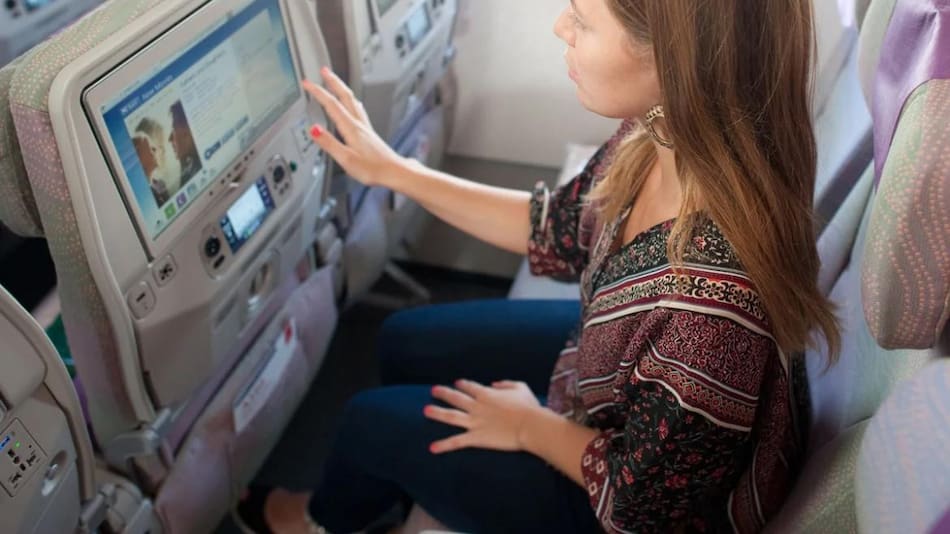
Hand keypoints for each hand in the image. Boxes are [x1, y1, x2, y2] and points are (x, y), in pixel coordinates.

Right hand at [303, 67, 409, 186]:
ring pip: (353, 100)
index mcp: (351, 128)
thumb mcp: (346, 159)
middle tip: (324, 70)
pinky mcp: (369, 132)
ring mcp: (365, 126)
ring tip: (335, 81)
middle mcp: (359, 124)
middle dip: (333, 81)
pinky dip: (352, 100)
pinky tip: (353, 103)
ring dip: (342, 88)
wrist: (393, 171)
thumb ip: (329, 143)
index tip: (307, 83)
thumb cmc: (372, 168)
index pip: (331, 104)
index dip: (318, 92)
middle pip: (345, 95)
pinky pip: (358, 109)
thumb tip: (314, 129)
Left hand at [424, 379, 543, 453]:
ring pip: (451, 416)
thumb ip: (506, 384)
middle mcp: (477, 406)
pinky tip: (432, 448)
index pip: (470, 386)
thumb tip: (495, 384)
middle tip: (434, 390)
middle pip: (456, 397)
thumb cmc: (529, 407)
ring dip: (437, 413)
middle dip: (444, 393)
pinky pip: (457, 441)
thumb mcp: (520, 387)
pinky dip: (444, 445)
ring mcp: (474, 422)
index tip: (457, 383)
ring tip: (426, 410)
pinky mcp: (476, 437)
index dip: (463, 384)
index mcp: (487, 393)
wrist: (530, 425)